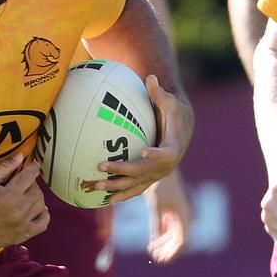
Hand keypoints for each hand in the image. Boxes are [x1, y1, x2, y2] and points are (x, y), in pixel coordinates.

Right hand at [0, 153, 46, 249]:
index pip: (30, 176)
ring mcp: (23, 225)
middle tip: (24, 181)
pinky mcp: (22, 236)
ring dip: (37, 196)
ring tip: (28, 194)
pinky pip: (42, 225)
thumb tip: (21, 157)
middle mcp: (20, 210)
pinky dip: (43, 215)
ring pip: (41, 205)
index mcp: (11, 194)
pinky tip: (37, 210)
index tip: (33, 165)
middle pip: (37, 191)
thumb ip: (3, 168)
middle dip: (32, 182)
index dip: (33, 168)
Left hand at [94, 74, 193, 203]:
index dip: (156, 155)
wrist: (182, 128)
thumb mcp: (170, 101)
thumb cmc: (174, 112)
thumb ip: (159, 92)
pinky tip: (104, 200)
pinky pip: (135, 188)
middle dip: (122, 171)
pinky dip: (121, 194)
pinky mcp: (150, 178)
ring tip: (95, 188)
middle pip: (143, 171)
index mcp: (173, 147)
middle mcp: (166, 165)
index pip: (167, 154)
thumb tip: (151, 77)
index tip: (143, 151)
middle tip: (101, 166)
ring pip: (136, 183)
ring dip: (116, 187)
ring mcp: (158, 174)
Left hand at [145, 169, 193, 263]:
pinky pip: (171, 228)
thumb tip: (155, 241)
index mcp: (185, 216)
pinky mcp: (174, 211)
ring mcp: (181, 214)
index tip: (160, 260)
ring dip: (165, 244)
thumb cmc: (160, 186)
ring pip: (175, 235)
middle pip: (179, 241)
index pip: (183, 242)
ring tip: (152, 251)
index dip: (171, 253)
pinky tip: (153, 241)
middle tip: (155, 258)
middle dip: (167, 250)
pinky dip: (163, 235)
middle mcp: (186, 216)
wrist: (162, 167)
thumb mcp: (157, 206)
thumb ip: (158, 224)